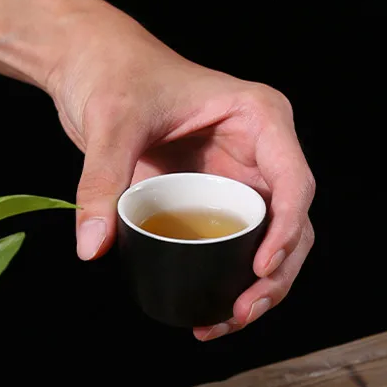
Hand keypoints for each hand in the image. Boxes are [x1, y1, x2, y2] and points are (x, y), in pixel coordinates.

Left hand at [47, 9, 314, 339]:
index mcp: (260, 117)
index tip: (261, 268)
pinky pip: (241, 244)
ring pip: (275, 242)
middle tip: (242, 310)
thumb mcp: (110, 124)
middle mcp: (264, 149)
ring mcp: (245, 176)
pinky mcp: (222, 197)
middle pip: (293, 222)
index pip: (293, 182)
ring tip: (226, 321)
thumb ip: (102, 181)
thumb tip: (93, 245)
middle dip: (276, 273)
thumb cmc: (115, 73)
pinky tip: (213, 312)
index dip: (285, 231)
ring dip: (261, 287)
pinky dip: (233, 279)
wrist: (93, 65)